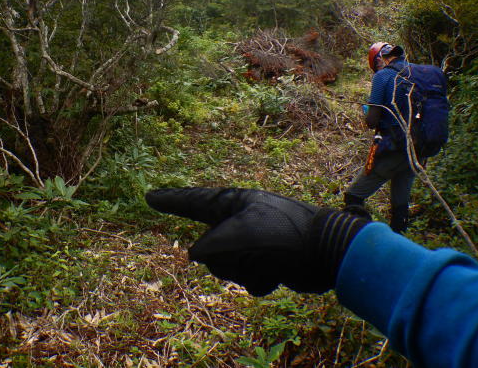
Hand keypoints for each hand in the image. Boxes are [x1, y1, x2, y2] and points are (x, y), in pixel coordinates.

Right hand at [146, 187, 369, 294]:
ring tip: (267, 262)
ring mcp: (252, 241)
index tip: (150, 197)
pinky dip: (259, 280)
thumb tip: (195, 256)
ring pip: (225, 266)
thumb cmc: (284, 236)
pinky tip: (276, 275)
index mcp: (233, 204)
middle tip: (253, 250)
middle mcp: (239, 220)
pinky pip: (246, 278)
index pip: (193, 202)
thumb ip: (209, 246)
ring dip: (244, 271)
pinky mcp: (265, 261)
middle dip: (227, 257)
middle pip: (208, 247)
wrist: (327, 253)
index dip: (170, 201)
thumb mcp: (239, 236)